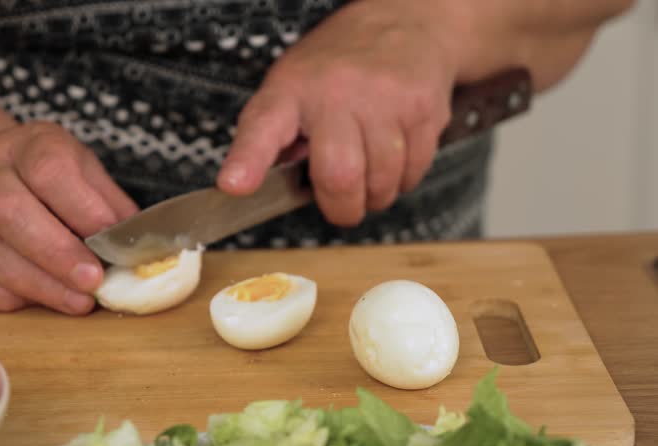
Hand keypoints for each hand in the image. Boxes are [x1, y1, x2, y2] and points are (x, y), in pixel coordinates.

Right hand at [0, 121, 137, 314]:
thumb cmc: (48, 180)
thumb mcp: (84, 172)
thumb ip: (109, 205)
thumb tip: (136, 247)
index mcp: (28, 146)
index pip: (48, 169)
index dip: (81, 207)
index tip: (109, 239)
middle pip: (9, 211)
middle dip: (56, 253)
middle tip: (93, 281)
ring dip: (37, 283)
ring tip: (77, 301)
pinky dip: (4, 297)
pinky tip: (38, 302)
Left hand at [217, 1, 461, 225]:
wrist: (405, 24)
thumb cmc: (337, 68)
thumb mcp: (290, 88)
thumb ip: (273, 139)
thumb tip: (258, 190)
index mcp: (291, 90)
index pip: (263, 127)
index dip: (247, 162)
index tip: (234, 186)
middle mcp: (336, 91)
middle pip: (339, 175)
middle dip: (342, 209)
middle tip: (341, 206)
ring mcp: (385, 99)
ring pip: (381, 182)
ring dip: (375, 196)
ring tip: (368, 175)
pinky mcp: (423, 109)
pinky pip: (412, 173)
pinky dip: (402, 180)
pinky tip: (393, 158)